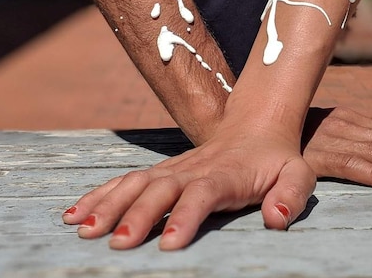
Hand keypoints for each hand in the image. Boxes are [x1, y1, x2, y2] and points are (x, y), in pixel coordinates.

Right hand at [63, 124, 315, 250]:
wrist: (256, 127)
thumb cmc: (277, 160)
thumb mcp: (298, 175)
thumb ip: (292, 195)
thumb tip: (276, 219)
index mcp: (225, 175)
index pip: (203, 194)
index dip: (186, 217)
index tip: (170, 243)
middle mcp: (192, 170)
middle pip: (159, 189)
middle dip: (136, 214)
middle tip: (116, 242)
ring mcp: (172, 169)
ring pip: (134, 183)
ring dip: (107, 205)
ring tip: (82, 229)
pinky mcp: (158, 172)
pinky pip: (123, 181)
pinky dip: (97, 195)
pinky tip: (73, 214)